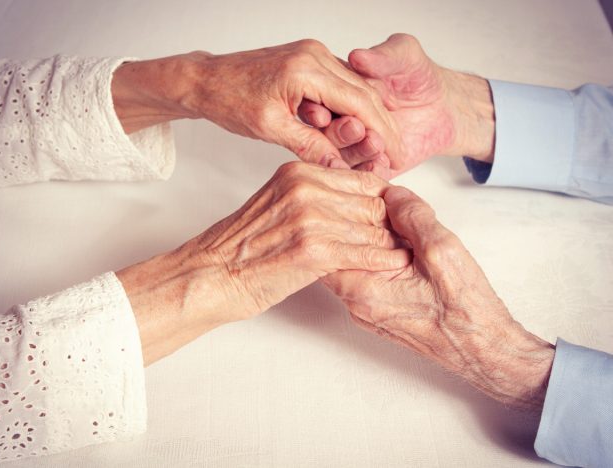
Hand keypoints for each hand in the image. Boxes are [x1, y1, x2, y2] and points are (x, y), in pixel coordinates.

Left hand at [111, 40, 401, 167]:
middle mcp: (315, 55)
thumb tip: (340, 169)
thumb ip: (309, 146)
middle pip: (364, 92)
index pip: (359, 102)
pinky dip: (351, 108)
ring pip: (355, 88)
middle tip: (395, 153)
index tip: (395, 154)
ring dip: (369, 118)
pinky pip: (339, 85)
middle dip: (382, 126)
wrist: (208, 80)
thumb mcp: (270, 128)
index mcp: (307, 69)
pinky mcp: (308, 61)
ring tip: (379, 147)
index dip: (381, 131)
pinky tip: (357, 130)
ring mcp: (313, 55)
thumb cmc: (230, 100)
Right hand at [116, 162, 409, 364]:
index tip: (395, 216)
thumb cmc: (242, 246)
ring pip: (371, 228)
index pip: (363, 179)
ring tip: (406, 252)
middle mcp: (306, 189)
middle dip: (392, 223)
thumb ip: (315, 196)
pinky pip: (363, 253)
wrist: (211, 274)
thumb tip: (355, 203)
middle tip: (407, 236)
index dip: (384, 200)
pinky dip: (383, 260)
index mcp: (299, 172)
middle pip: (371, 202)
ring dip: (391, 243)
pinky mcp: (313, 250)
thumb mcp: (278, 203)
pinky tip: (396, 264)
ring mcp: (310, 218)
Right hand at [298, 34, 495, 177]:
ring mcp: (354, 146)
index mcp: (338, 94)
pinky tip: (383, 162)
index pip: (319, 103)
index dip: (316, 109)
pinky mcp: (371, 165)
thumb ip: (384, 55)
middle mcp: (341, 121)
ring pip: (343, 157)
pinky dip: (371, 169)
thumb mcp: (405, 55)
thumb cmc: (420, 76)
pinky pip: (365, 174)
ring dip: (355, 152)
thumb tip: (357, 57)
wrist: (444, 106)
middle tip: (355, 128)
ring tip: (375, 142)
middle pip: (327, 133)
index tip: (321, 113)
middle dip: (337, 133)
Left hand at [323, 186, 554, 410]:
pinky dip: (380, 260)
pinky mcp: (382, 315)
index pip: (329, 245)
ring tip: (396, 226)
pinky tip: (404, 249)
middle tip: (381, 208)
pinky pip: (369, 279)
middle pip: (338, 255)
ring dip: (370, 243)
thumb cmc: (466, 311)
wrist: (485, 350)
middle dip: (355, 227)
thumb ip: (413, 217)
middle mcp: (359, 305)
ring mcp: (369, 312)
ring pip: (355, 266)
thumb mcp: (442, 250)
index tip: (365, 199)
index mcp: (363, 290)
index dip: (344, 215)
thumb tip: (392, 195)